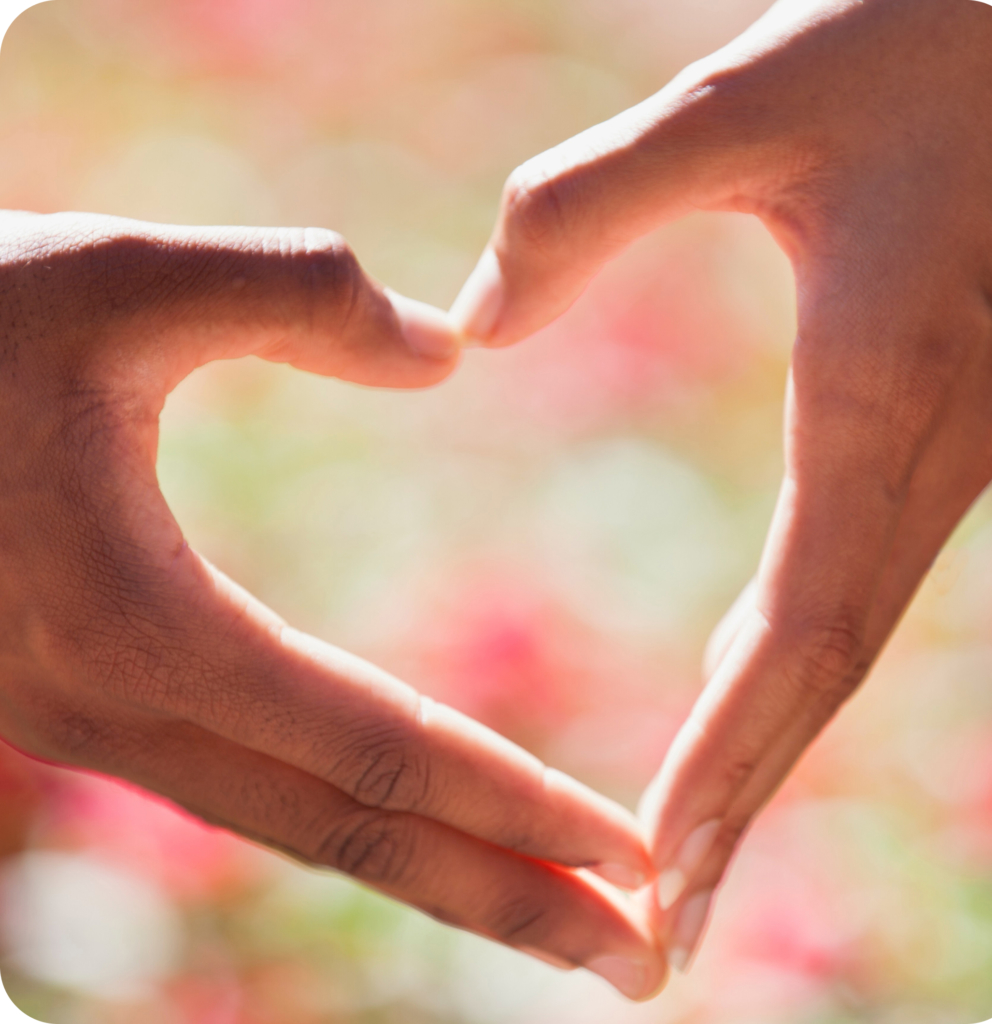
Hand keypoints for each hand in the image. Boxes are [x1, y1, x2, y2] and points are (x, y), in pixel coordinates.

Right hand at [0, 210, 666, 998]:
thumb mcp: (116, 277)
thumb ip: (294, 294)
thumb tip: (448, 348)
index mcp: (145, 629)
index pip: (381, 751)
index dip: (515, 806)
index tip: (628, 859)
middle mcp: (120, 713)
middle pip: (356, 841)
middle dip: (509, 905)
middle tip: (643, 962)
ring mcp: (91, 729)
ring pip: (301, 827)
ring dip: (439, 873)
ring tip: (559, 914)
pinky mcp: (81, 705)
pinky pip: (247, 786)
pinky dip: (350, 816)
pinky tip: (412, 815)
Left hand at [449, 0, 991, 969]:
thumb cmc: (919, 49)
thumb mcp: (749, 100)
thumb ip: (595, 201)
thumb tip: (471, 326)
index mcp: (882, 387)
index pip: (804, 622)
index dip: (736, 747)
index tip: (660, 858)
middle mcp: (922, 448)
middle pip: (827, 669)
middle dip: (750, 797)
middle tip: (665, 927)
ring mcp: (939, 448)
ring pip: (845, 636)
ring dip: (770, 746)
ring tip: (689, 848)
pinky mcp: (928, 426)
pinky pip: (854, 576)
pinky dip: (792, 660)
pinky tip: (741, 687)